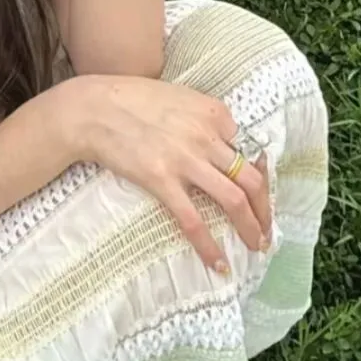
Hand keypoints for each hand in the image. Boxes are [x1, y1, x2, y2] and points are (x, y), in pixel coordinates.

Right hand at [68, 76, 271, 271]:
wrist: (93, 108)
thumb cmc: (131, 98)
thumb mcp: (178, 96)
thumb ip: (202, 118)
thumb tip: (219, 142)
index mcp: (214, 113)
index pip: (248, 149)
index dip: (256, 174)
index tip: (256, 192)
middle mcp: (208, 136)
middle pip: (252, 178)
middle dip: (265, 209)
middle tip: (267, 229)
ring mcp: (186, 160)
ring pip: (234, 200)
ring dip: (252, 228)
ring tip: (255, 246)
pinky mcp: (162, 180)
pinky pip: (194, 221)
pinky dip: (210, 247)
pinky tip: (218, 264)